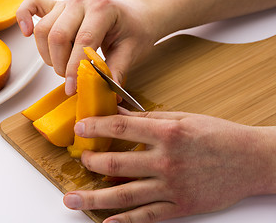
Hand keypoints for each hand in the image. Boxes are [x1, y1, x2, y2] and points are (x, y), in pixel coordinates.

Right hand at [16, 0, 157, 94]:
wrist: (134, 16)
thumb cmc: (133, 31)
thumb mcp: (131, 51)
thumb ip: (116, 70)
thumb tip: (107, 92)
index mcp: (102, 9)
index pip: (83, 41)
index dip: (74, 68)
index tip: (72, 88)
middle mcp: (81, 2)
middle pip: (58, 36)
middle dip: (60, 64)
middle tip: (70, 79)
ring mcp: (67, 3)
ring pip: (43, 30)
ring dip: (47, 54)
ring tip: (62, 65)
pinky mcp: (57, 6)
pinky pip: (32, 5)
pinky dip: (23, 17)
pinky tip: (26, 32)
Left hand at [63, 107, 275, 222]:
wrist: (251, 160)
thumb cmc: (218, 135)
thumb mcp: (183, 118)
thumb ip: (149, 117)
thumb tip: (119, 112)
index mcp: (168, 133)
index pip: (121, 127)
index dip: (96, 127)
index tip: (81, 129)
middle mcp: (167, 160)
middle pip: (117, 162)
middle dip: (92, 161)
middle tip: (82, 159)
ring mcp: (172, 186)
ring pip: (125, 194)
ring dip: (94, 197)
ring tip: (72, 199)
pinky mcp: (181, 206)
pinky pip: (147, 217)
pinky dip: (125, 222)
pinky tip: (107, 222)